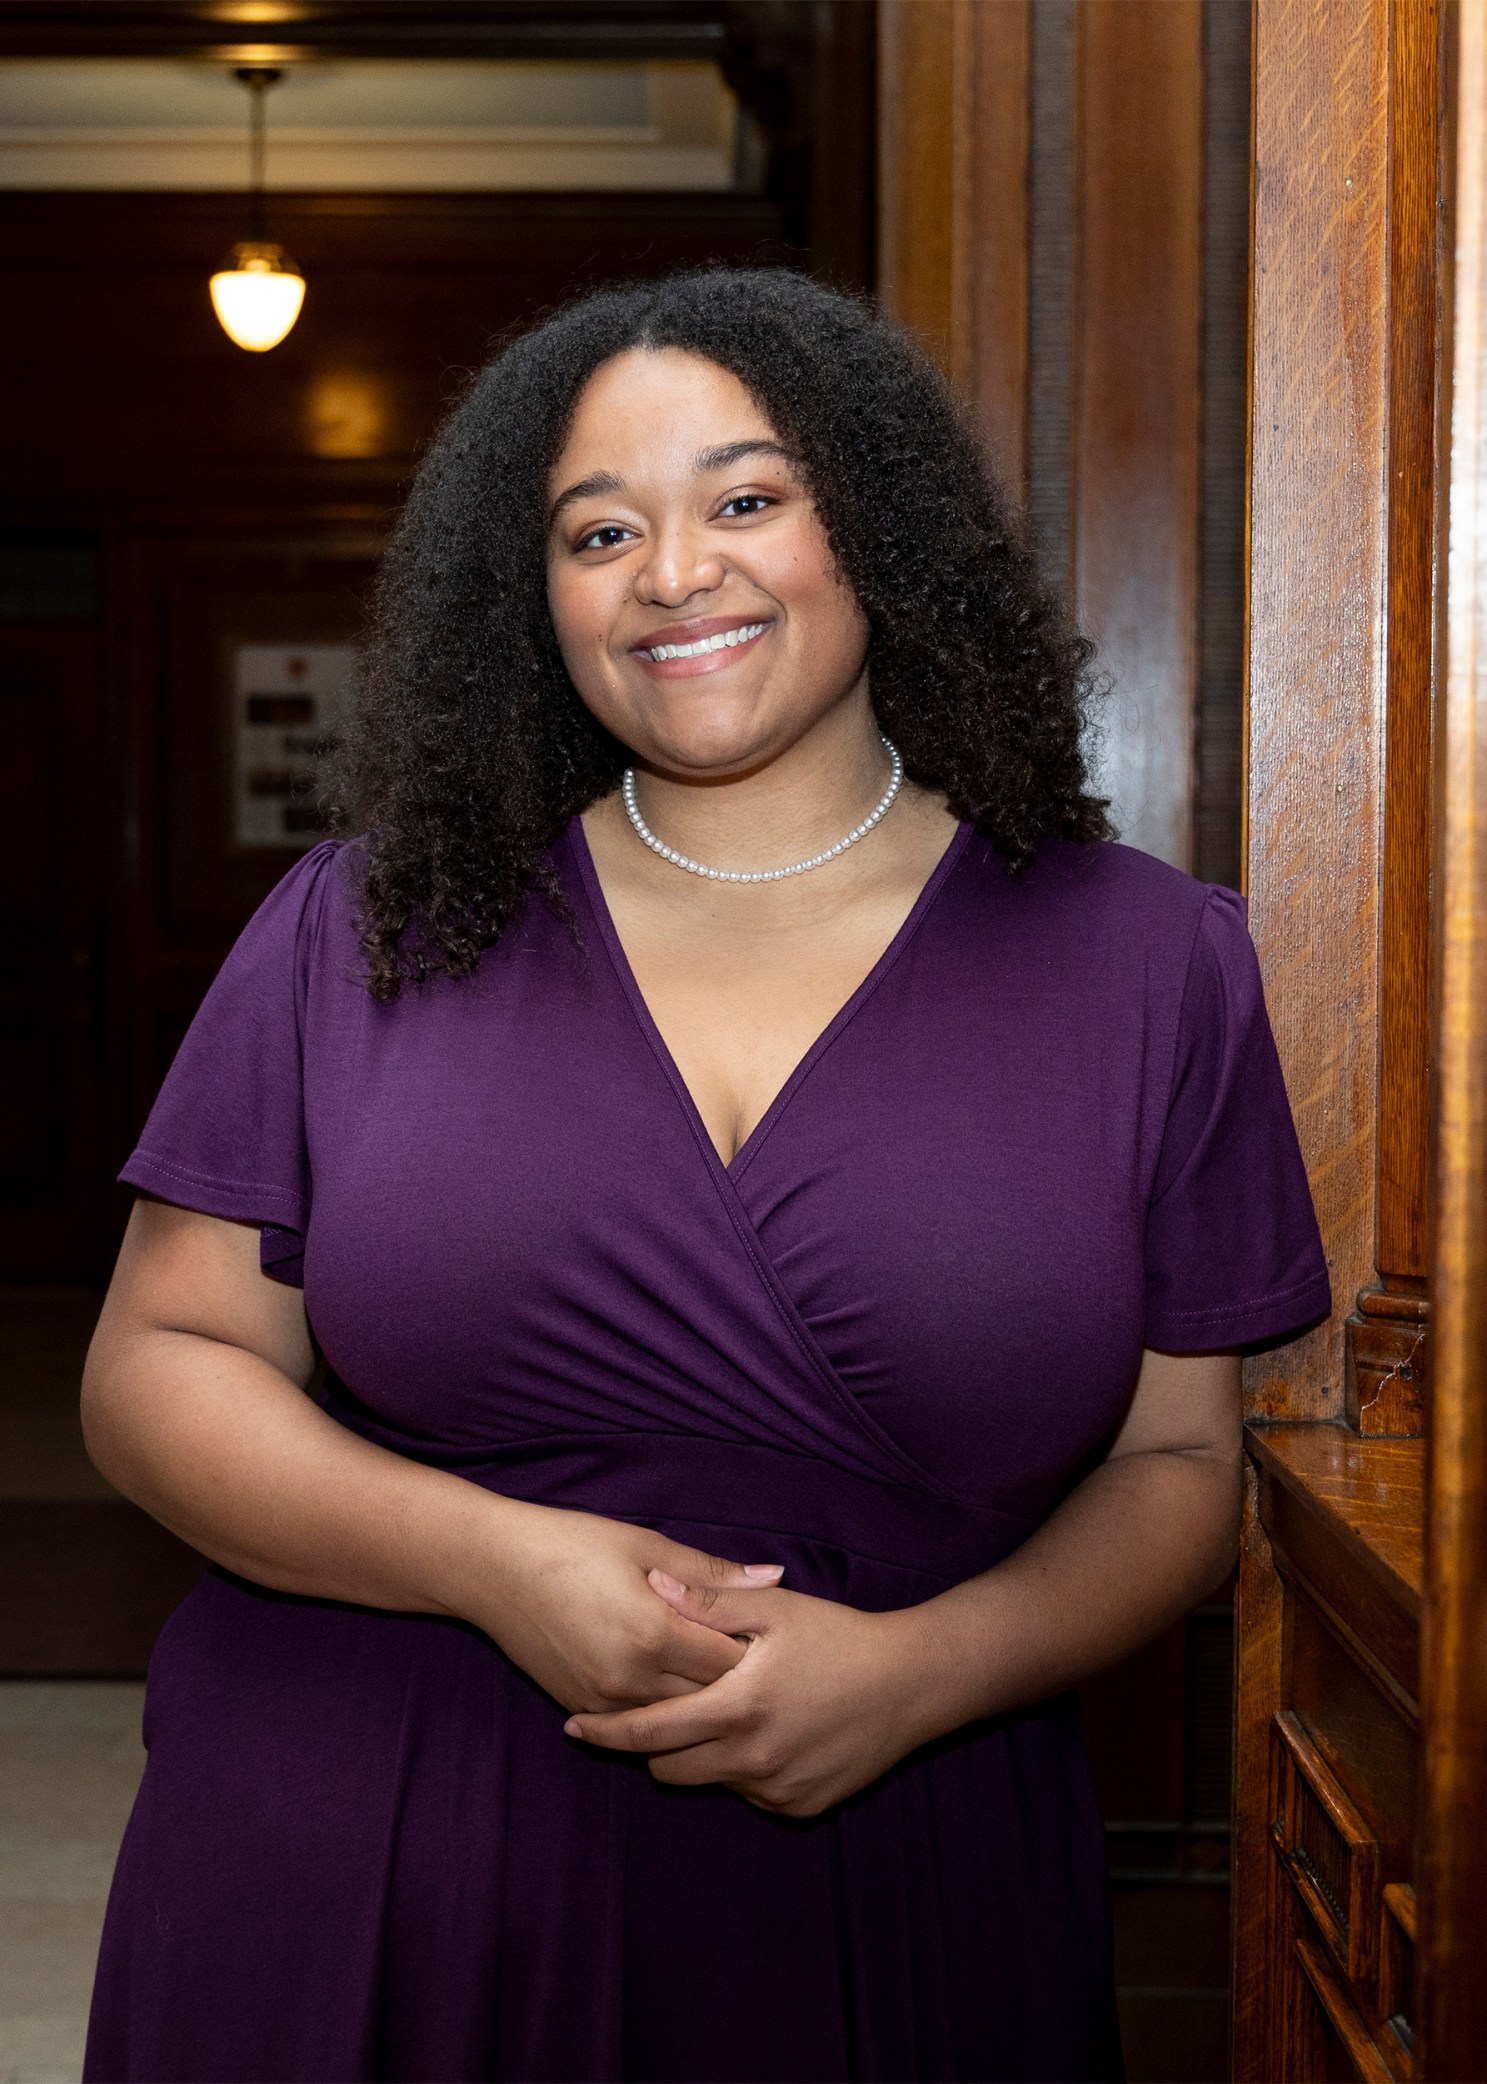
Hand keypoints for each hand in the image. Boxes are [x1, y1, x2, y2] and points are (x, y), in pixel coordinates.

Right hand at [452, 1499, 783, 1715]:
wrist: (493, 1569)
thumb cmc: (573, 1544)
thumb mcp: (646, 1545)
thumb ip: (712, 1573)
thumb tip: (776, 1576)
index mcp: (653, 1631)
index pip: (732, 1663)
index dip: (761, 1654)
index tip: (780, 1642)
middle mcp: (631, 1677)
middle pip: (710, 1700)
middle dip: (741, 1686)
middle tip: (769, 1672)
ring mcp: (604, 1700)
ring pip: (677, 1723)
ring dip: (704, 1707)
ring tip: (731, 1689)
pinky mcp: (583, 1709)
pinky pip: (640, 1726)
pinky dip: (666, 1713)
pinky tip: (684, 1698)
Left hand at [562, 1570, 940, 1817]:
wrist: (912, 1684)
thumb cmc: (840, 1636)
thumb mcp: (775, 1610)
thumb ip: (708, 1602)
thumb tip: (651, 1583)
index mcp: (737, 1708)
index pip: (647, 1733)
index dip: (603, 1732)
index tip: (572, 1728)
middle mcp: (752, 1759)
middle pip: (667, 1770)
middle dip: (652, 1745)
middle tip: (653, 1712)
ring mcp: (776, 1790)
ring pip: (708, 1781)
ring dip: (700, 1755)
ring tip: (718, 1713)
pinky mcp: (799, 1808)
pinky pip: (748, 1793)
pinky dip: (741, 1768)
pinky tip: (765, 1730)